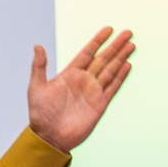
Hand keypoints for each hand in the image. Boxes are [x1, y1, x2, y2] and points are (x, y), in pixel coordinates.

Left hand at [27, 26, 134, 152]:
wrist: (49, 137)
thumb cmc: (40, 114)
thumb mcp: (36, 88)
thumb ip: (39, 66)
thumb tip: (37, 46)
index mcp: (69, 74)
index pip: (87, 53)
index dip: (98, 41)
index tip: (109, 29)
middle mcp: (83, 80)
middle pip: (103, 58)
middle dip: (115, 46)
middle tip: (128, 33)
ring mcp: (93, 92)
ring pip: (110, 70)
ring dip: (121, 58)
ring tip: (131, 45)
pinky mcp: (99, 105)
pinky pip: (112, 88)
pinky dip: (120, 77)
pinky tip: (127, 65)